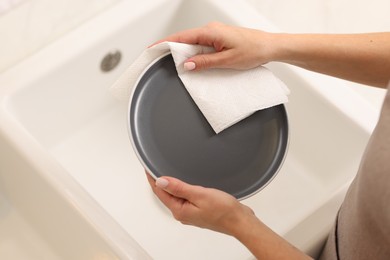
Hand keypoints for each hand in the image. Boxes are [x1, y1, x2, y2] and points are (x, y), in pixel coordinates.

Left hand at [146, 172, 254, 235]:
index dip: (152, 178)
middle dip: (159, 181)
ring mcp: (190, 213)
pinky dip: (180, 189)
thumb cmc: (224, 210)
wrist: (240, 220)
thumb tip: (161, 181)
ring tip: (165, 172)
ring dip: (170, 185)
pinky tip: (183, 183)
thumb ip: (179, 188)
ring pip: (175, 196)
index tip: (147, 167)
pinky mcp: (198, 211)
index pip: (160, 192)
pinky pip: (184, 198)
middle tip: (153, 166)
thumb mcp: (199, 194)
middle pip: (165, 195)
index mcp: (180, 210)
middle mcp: (183, 214)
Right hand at [153, 22, 278, 70]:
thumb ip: (205, 62)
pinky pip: (202, 46)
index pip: (181, 36)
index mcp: (211, 31)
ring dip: (186, 54)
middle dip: (173, 50)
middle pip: (185, 39)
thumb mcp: (227, 60)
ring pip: (194, 43)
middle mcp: (211, 30)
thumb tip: (188, 64)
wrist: (270, 47)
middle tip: (162, 61)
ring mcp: (215, 34)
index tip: (153, 48)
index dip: (165, 43)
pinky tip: (196, 64)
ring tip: (179, 66)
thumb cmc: (254, 50)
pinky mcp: (219, 39)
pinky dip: (196, 54)